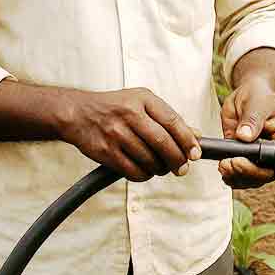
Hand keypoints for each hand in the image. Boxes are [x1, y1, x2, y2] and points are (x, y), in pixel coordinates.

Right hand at [58, 88, 202, 182]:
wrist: (78, 113)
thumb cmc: (115, 107)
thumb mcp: (142, 102)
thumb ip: (168, 118)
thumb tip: (196, 135)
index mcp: (142, 99)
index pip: (173, 121)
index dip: (187, 140)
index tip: (196, 153)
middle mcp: (129, 114)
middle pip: (163, 143)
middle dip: (178, 159)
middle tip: (183, 168)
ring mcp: (116, 133)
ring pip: (149, 159)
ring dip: (160, 169)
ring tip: (162, 167)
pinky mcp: (105, 151)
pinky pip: (132, 171)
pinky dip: (144, 175)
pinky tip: (146, 171)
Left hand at [219, 78, 274, 188]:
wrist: (249, 94)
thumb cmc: (259, 95)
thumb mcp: (257, 102)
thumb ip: (252, 118)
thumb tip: (245, 136)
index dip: (258, 167)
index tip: (238, 160)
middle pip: (264, 175)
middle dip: (244, 174)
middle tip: (227, 164)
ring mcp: (261, 158)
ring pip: (252, 180)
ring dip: (236, 177)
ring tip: (223, 166)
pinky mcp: (247, 160)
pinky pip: (242, 176)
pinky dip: (231, 176)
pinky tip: (223, 167)